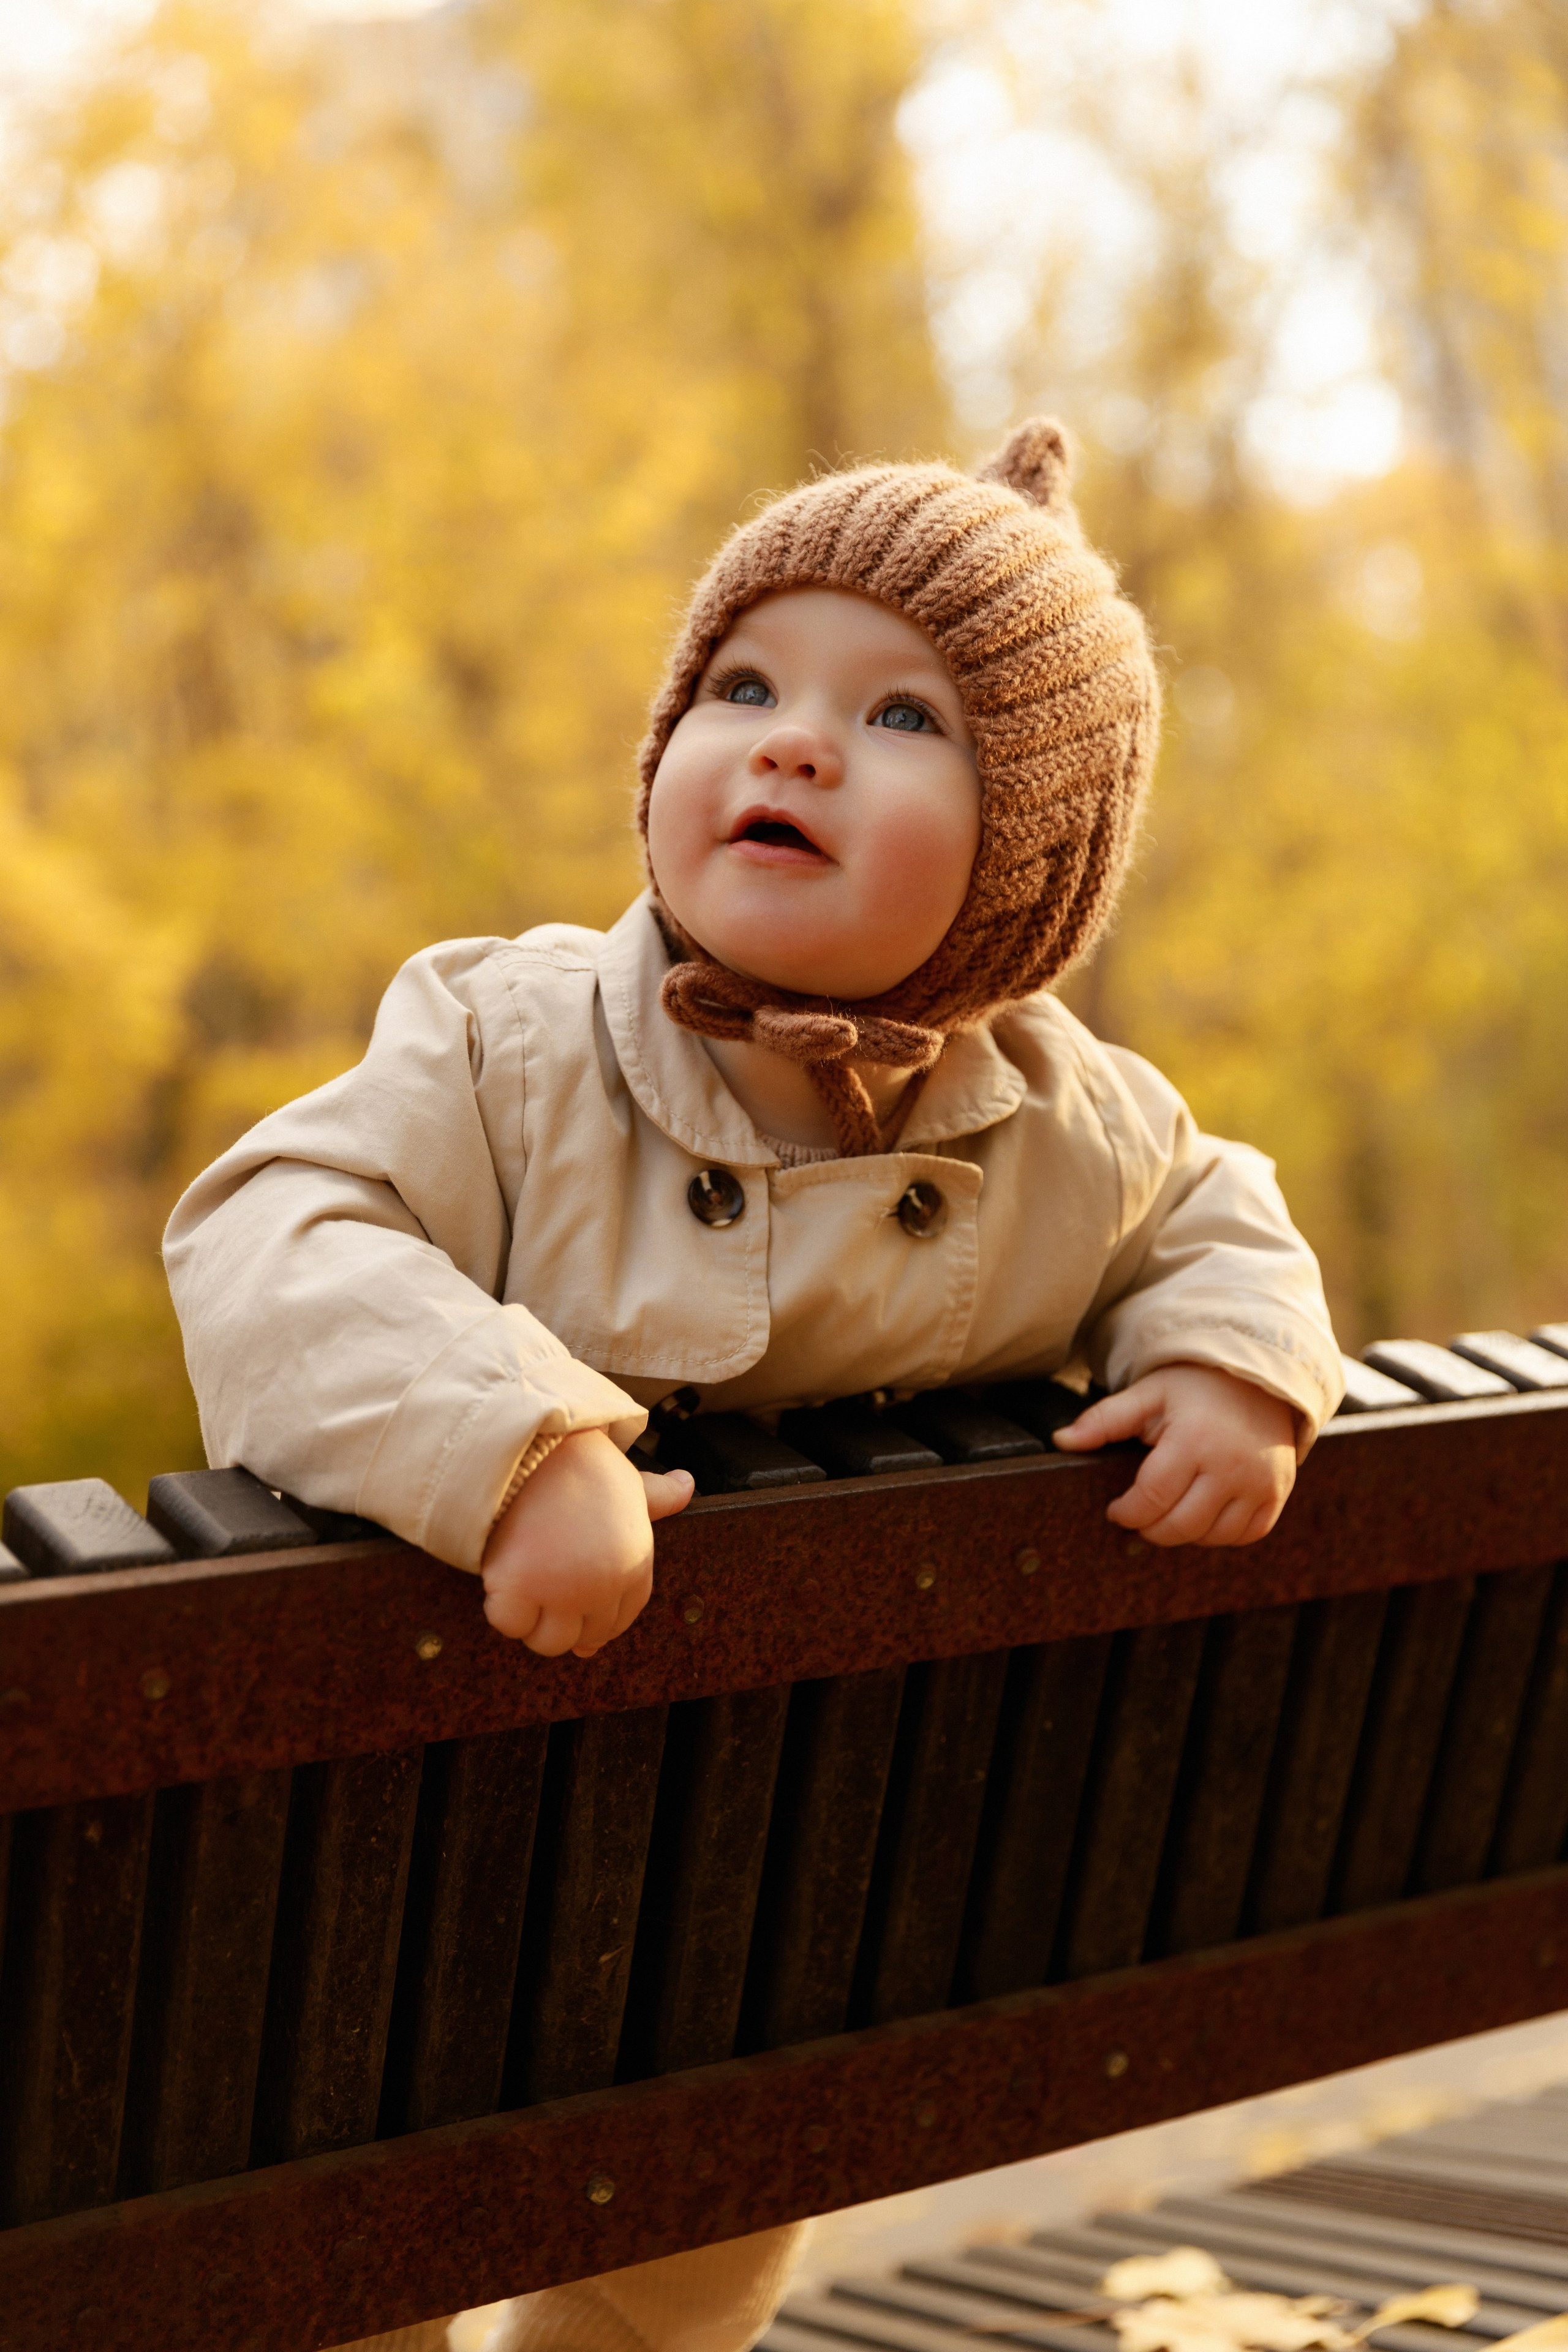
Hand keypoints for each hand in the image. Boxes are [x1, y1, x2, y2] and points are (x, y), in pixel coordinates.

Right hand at [480, 1428, 694, 1656]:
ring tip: (523, 1589)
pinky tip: (502, 1582)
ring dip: (533, 1623)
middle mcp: (603, 1585)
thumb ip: (658, 1496)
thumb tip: (686, 1484)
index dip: (599, 1626)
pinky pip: (510, 1622)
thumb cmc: (582, 1463)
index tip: (581, 1629)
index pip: (620, 1620)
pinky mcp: (518, 1588)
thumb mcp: (630, 1482)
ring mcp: (561, 1590)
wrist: (534, 1447)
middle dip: (564, 1624)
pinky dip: (502, 1609)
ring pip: (548, 1641)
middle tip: (543, 1594)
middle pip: (584, 1636)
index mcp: (633, 1565)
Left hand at [1052, 1363, 1296, 1546]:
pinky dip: (1220, 1534)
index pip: (1151, 1499)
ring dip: (1184, 1533)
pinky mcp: (1277, 1494)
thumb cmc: (1194, 1388)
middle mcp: (1231, 1466)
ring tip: (1170, 1511)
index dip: (1126, 1513)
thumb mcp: (1147, 1395)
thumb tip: (1060, 1441)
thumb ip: (1103, 1420)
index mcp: (1193, 1440)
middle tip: (1140, 1516)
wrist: (1258, 1379)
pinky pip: (1246, 1534)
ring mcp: (1260, 1483)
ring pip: (1212, 1536)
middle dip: (1150, 1529)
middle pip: (1180, 1526)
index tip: (1116, 1510)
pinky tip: (1203, 1514)